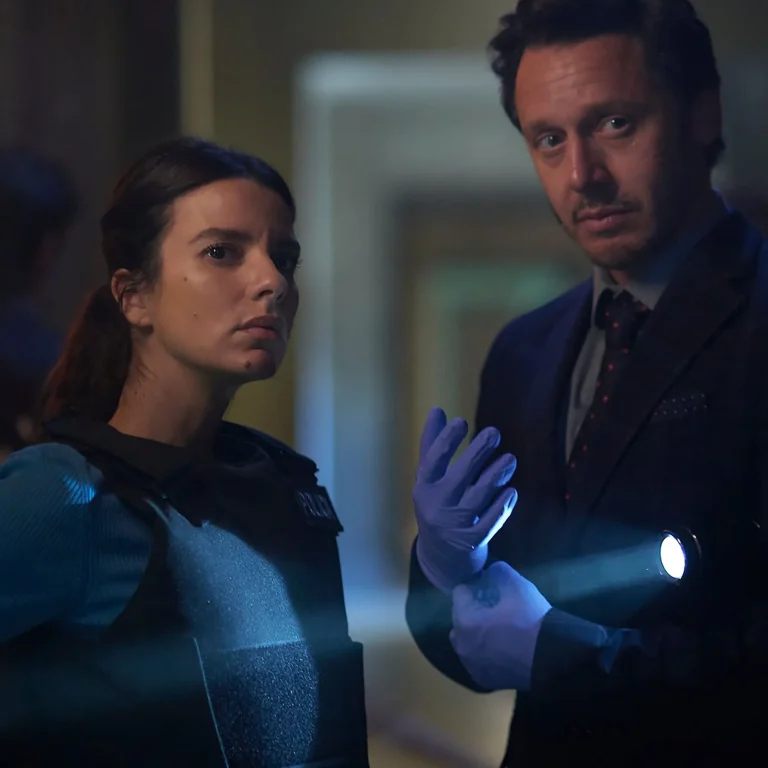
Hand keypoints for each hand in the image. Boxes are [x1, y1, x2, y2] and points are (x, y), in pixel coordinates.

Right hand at [413, 407, 517, 592]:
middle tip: (494, 432)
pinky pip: (491, 520)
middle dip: (477, 453)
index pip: (433, 461)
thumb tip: (437, 410)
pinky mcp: (473, 540)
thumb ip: (433, 445)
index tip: (462, 421)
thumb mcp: (430, 478)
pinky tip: (511, 490)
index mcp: (424, 487)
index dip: (446, 441)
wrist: (441, 557)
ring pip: (479, 496)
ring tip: (510, 459)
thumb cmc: (437, 504)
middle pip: (459, 476)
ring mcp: (455, 525)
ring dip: (496, 475)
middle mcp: (437, 506)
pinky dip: (503, 506)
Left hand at [450, 561, 551, 690]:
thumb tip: (491, 571)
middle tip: (492, 609)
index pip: (459, 594)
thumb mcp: (516, 585)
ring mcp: (472, 666)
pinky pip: (477, 660)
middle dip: (470, 612)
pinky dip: (483, 652)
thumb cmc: (530, 619)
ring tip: (498, 629)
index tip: (487, 587)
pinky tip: (503, 647)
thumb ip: (498, 571)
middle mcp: (462, 646)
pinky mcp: (484, 680)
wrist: (551, 658)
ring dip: (475, 634)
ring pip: (466, 642)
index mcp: (465, 622)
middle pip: (459, 620)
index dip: (473, 588)